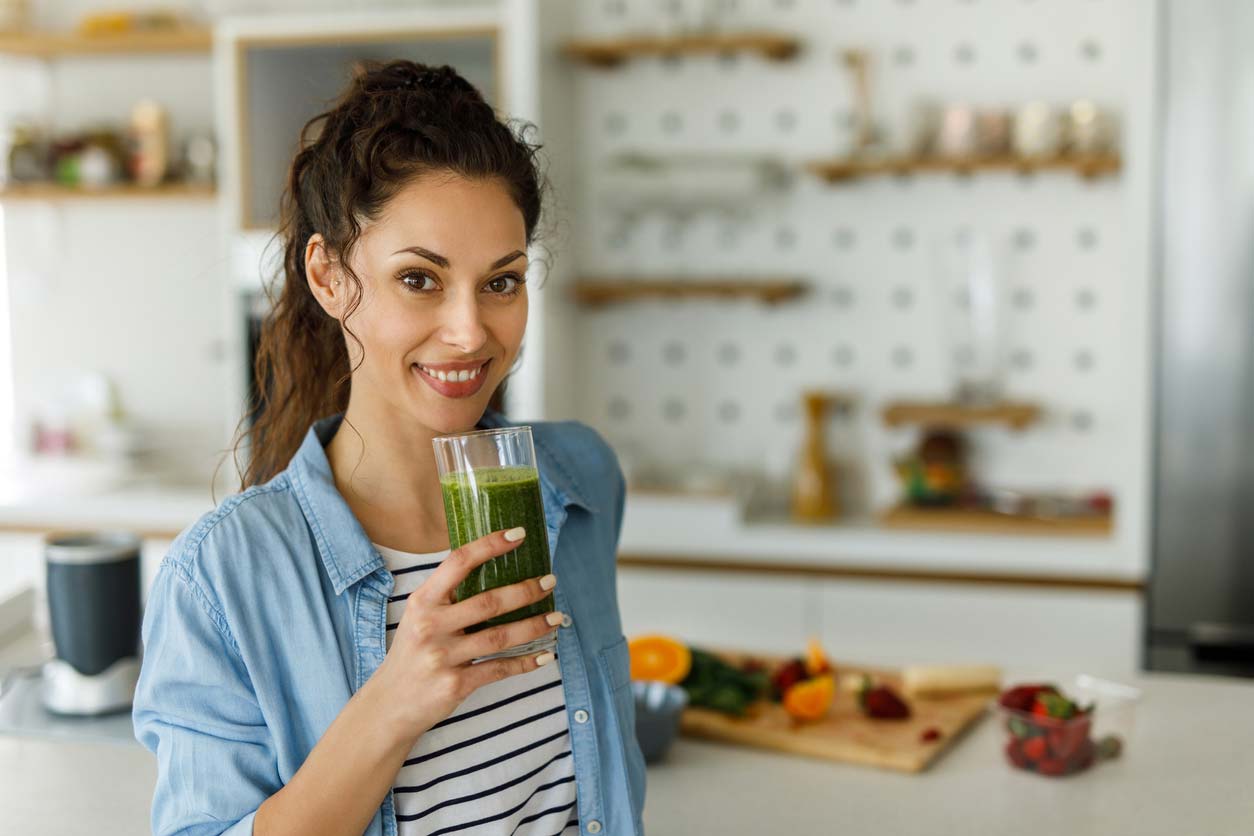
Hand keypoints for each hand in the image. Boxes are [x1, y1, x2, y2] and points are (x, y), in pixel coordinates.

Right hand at [368, 526, 559, 741]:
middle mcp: (430, 626)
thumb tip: (496, 573)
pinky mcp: (454, 685)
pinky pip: (498, 669)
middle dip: (525, 590)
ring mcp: (442, 656)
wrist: (388, 706)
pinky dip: (525, 663)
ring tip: (557, 617)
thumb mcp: (419, 619)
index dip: (490, 545)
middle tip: (550, 581)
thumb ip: (447, 598)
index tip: (518, 534)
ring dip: (534, 626)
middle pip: (488, 602)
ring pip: (499, 637)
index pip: (458, 563)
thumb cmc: (411, 655)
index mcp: (423, 602)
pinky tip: (544, 655)